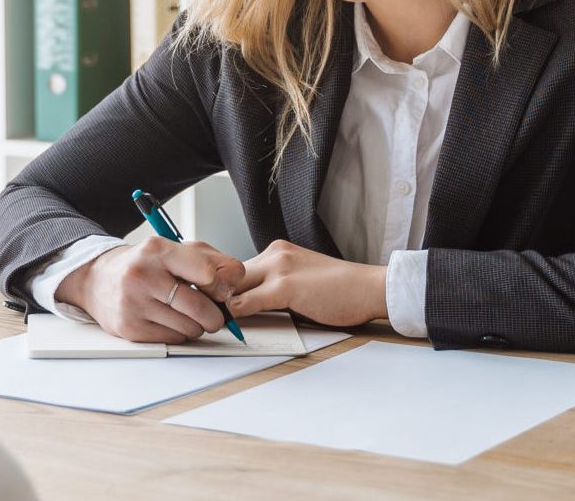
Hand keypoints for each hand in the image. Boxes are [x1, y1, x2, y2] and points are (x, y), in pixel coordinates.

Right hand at [55, 236, 247, 343]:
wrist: (98, 279)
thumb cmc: (146, 264)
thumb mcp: (177, 249)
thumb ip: (212, 260)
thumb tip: (234, 283)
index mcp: (157, 250)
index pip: (208, 274)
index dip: (222, 286)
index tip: (219, 289)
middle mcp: (142, 275)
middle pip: (203, 309)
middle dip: (215, 315)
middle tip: (210, 310)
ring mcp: (133, 304)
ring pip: (191, 329)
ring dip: (196, 325)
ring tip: (184, 312)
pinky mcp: (129, 328)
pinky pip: (174, 340)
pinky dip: (179, 334)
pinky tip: (167, 320)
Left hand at [224, 239, 387, 328]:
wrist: (369, 288)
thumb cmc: (340, 290)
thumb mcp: (299, 280)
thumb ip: (273, 287)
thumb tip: (246, 304)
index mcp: (276, 251)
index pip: (236, 269)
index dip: (222, 288)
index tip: (212, 302)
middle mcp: (274, 253)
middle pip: (229, 275)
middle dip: (216, 295)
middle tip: (205, 314)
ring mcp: (279, 267)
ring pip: (233, 287)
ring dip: (222, 305)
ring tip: (214, 321)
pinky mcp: (285, 286)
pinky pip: (248, 301)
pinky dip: (236, 314)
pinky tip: (233, 324)